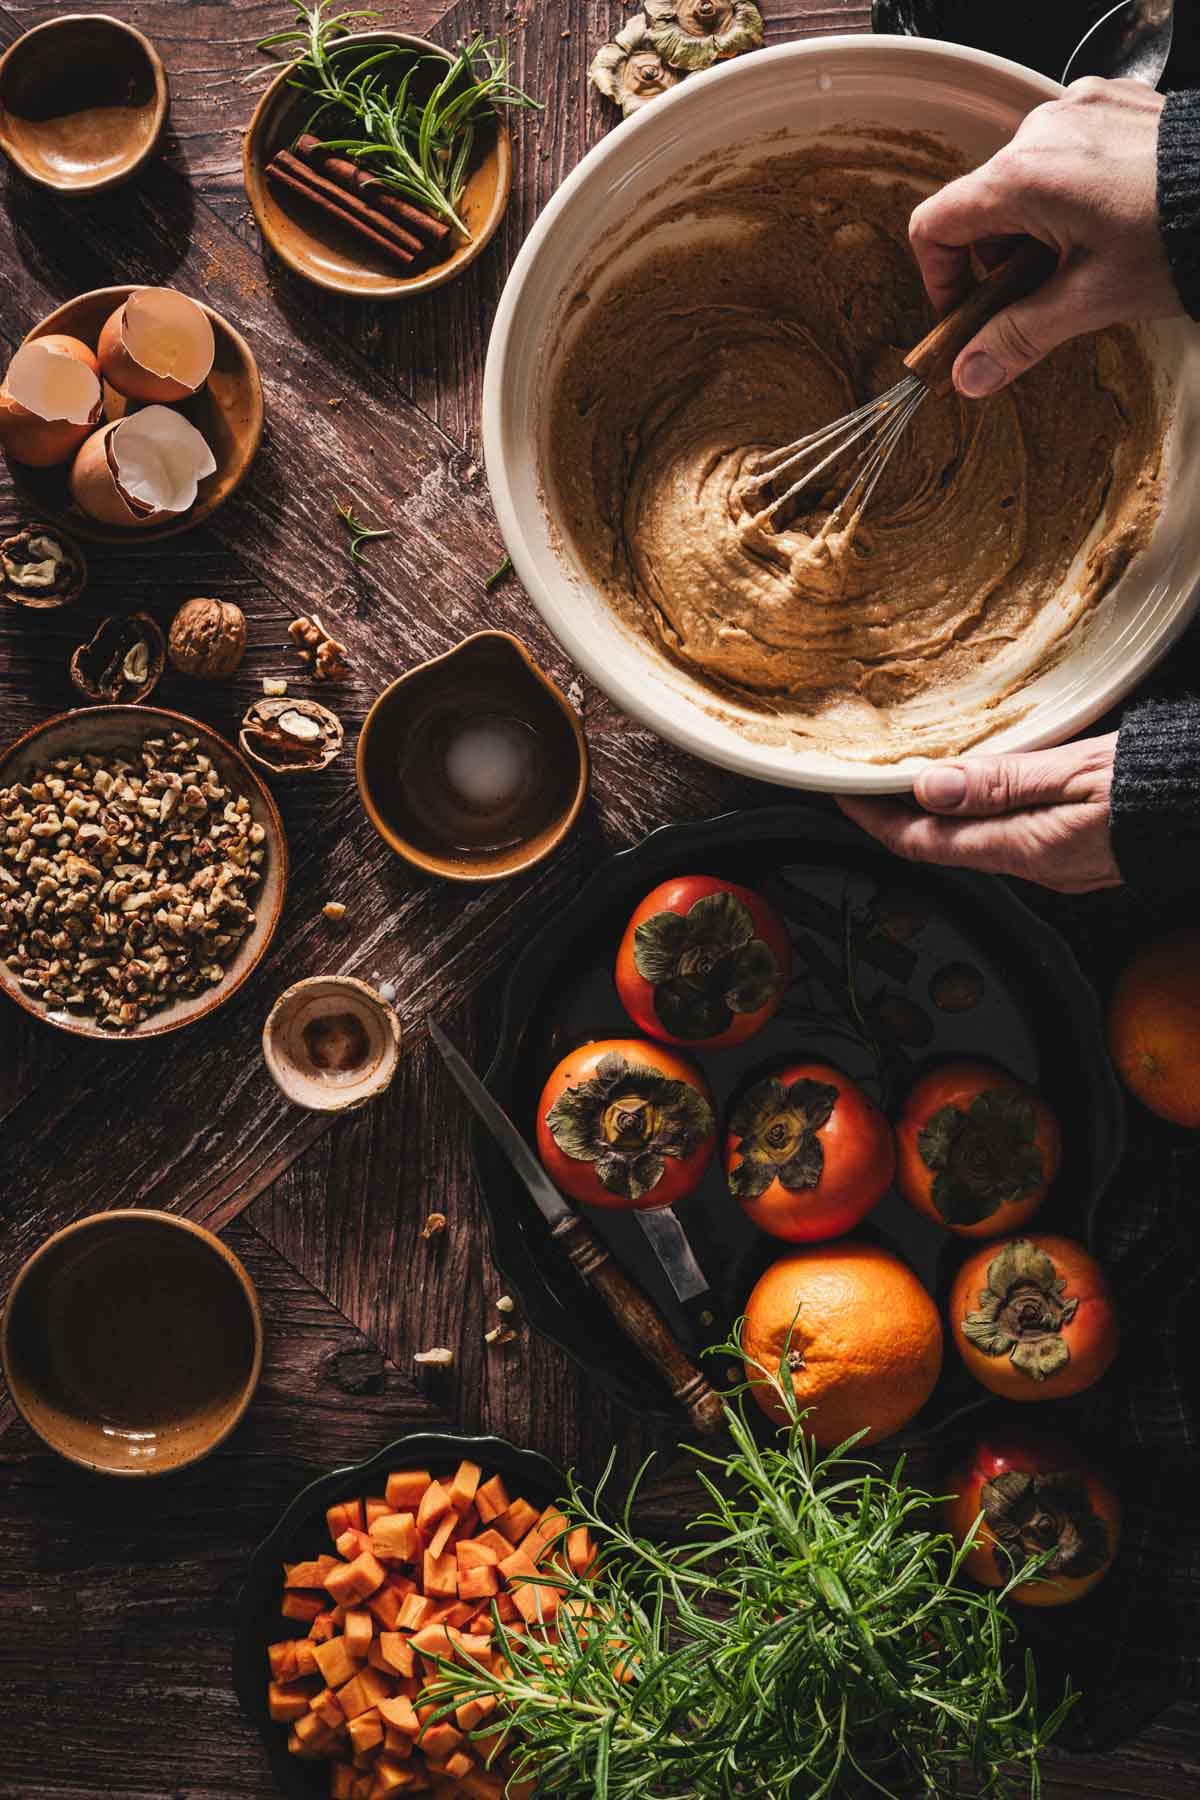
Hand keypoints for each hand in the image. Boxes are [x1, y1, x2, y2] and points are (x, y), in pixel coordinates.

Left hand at [836, 735, 1120, 893]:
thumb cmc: (1166, 784)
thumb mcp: (1079, 771)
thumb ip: (1002, 781)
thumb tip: (928, 787)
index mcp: (1025, 848)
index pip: (924, 843)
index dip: (873, 820)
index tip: (839, 793)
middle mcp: (1034, 864)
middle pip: (942, 845)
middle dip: (898, 814)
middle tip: (865, 777)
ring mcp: (1057, 861)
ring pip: (974, 839)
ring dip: (936, 811)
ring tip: (906, 775)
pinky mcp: (1078, 848)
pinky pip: (1008, 832)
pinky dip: (976, 809)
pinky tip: (973, 782)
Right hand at [909, 77, 1178, 398]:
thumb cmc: (1175, 238)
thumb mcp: (1088, 300)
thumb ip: (1018, 337)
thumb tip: (969, 375)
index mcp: (1020, 178)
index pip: (934, 225)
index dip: (940, 277)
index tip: (967, 309)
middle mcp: (1040, 131)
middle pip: (982, 205)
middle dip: (999, 257)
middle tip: (1039, 294)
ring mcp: (1076, 108)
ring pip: (1024, 178)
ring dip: (1035, 224)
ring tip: (1083, 255)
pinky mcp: (1108, 102)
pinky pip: (1063, 150)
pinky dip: (1069, 188)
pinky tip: (1108, 216)